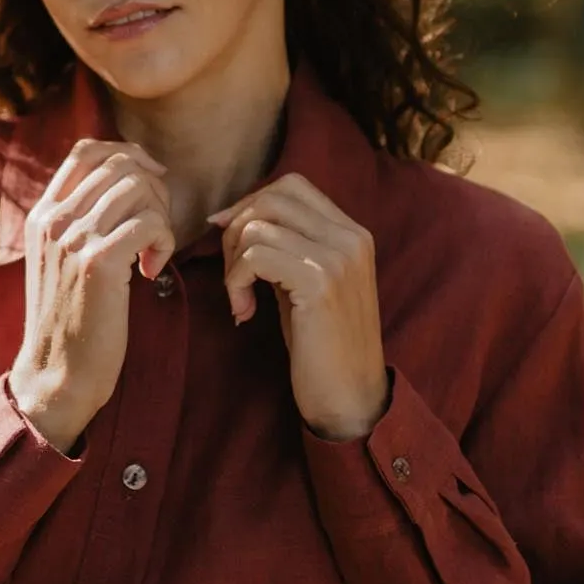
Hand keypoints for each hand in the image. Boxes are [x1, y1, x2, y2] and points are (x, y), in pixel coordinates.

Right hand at [7, 138, 174, 454]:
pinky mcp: (97, 263)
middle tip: (157, 228)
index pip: (86, 151)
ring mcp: (73, 239)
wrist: (55, 375)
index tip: (150, 183)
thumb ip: (80, 222)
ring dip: (160, 216)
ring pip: (138, 188)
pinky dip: (163, 241)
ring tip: (153, 251)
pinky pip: (150, 223)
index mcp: (43, 214)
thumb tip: (124, 184)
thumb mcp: (62, 261)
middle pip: (119, 164)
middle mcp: (53, 220)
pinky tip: (153, 270)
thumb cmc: (70, 321)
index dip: (128, 155)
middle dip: (154, 188)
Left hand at [208, 173, 388, 442]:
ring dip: (233, 262)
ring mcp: (338, 257)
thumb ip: (286, 246)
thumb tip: (232, 216)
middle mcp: (350, 237)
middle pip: (273, 195)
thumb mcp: (307, 283)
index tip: (230, 237)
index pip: (292, 185)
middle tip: (233, 273)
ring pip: (258, 225)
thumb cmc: (322, 345)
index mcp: (352, 233)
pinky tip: (244, 312)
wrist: (351, 398)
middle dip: (238, 228)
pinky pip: (255, 256)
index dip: (251, 203)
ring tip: (240, 298)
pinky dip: (235, 282)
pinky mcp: (320, 282)